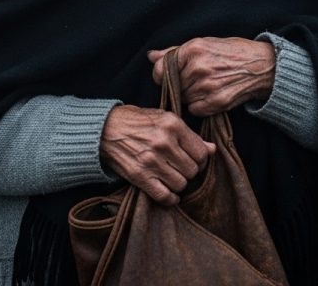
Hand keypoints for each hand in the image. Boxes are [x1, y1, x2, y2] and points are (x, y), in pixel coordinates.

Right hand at [99, 104, 215, 205]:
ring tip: (171, 176)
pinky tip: (168, 193)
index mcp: (173, 124)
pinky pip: (165, 196)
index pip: (202, 153)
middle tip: (180, 167)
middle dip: (189, 171)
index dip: (201, 159)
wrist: (105, 128)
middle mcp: (164, 142)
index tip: (193, 160)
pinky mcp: (140, 176)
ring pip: (181, 184)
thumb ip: (189, 135)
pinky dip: (170, 198)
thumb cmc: (136, 121)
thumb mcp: (164, 118)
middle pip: (193, 170)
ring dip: (178, 183)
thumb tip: (212, 149)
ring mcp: (152, 160)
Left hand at [148, 37, 275, 116]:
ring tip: (206, 85)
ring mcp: (207, 85)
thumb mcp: (203, 43)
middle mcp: (197, 67)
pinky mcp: (216, 102)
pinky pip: (196, 109)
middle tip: (195, 79)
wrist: (262, 66)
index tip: (169, 76)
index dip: (163, 75)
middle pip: (173, 86)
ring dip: (190, 95)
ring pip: (184, 98)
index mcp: (192, 49)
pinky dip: (200, 105)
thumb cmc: (232, 51)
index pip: (160, 70)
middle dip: (181, 84)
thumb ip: (174, 51)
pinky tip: (211, 95)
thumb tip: (151, 56)